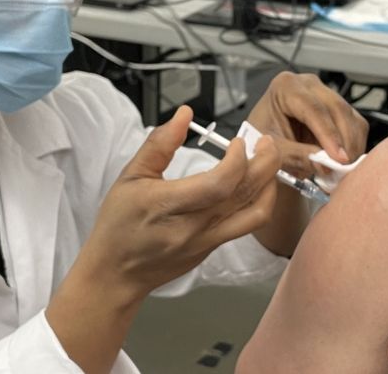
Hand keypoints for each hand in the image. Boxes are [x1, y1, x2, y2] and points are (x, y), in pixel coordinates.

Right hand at [48, 105, 280, 372]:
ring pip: (256, 214)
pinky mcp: (214, 248)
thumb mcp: (130, 176)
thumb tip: (185, 114)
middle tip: (267, 141)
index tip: (238, 141)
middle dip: (265, 163)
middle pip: (245, 194)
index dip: (238, 159)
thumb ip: (159, 144)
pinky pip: (248, 225)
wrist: (117, 273)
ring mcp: (209, 241)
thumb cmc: (118, 222)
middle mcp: (195, 227)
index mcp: (170, 205)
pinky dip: (260, 201)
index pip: (220, 183)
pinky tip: (257, 185)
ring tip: (269, 161)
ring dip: (271, 184)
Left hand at [246, 72, 367, 179]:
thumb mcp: (274, 149)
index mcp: (285, 86)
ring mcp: (325, 94)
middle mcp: (308, 85)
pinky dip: (353, 145)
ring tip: (342, 170)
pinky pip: (355, 125)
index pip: (313, 109)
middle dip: (344, 142)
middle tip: (344, 169)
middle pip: (337, 110)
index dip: (328, 134)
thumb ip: (297, 156)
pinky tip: (342, 161)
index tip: (338, 159)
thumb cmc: (262, 140)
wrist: (266, 143)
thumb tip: (326, 165)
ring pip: (350, 118)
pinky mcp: (338, 108)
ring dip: (351, 146)